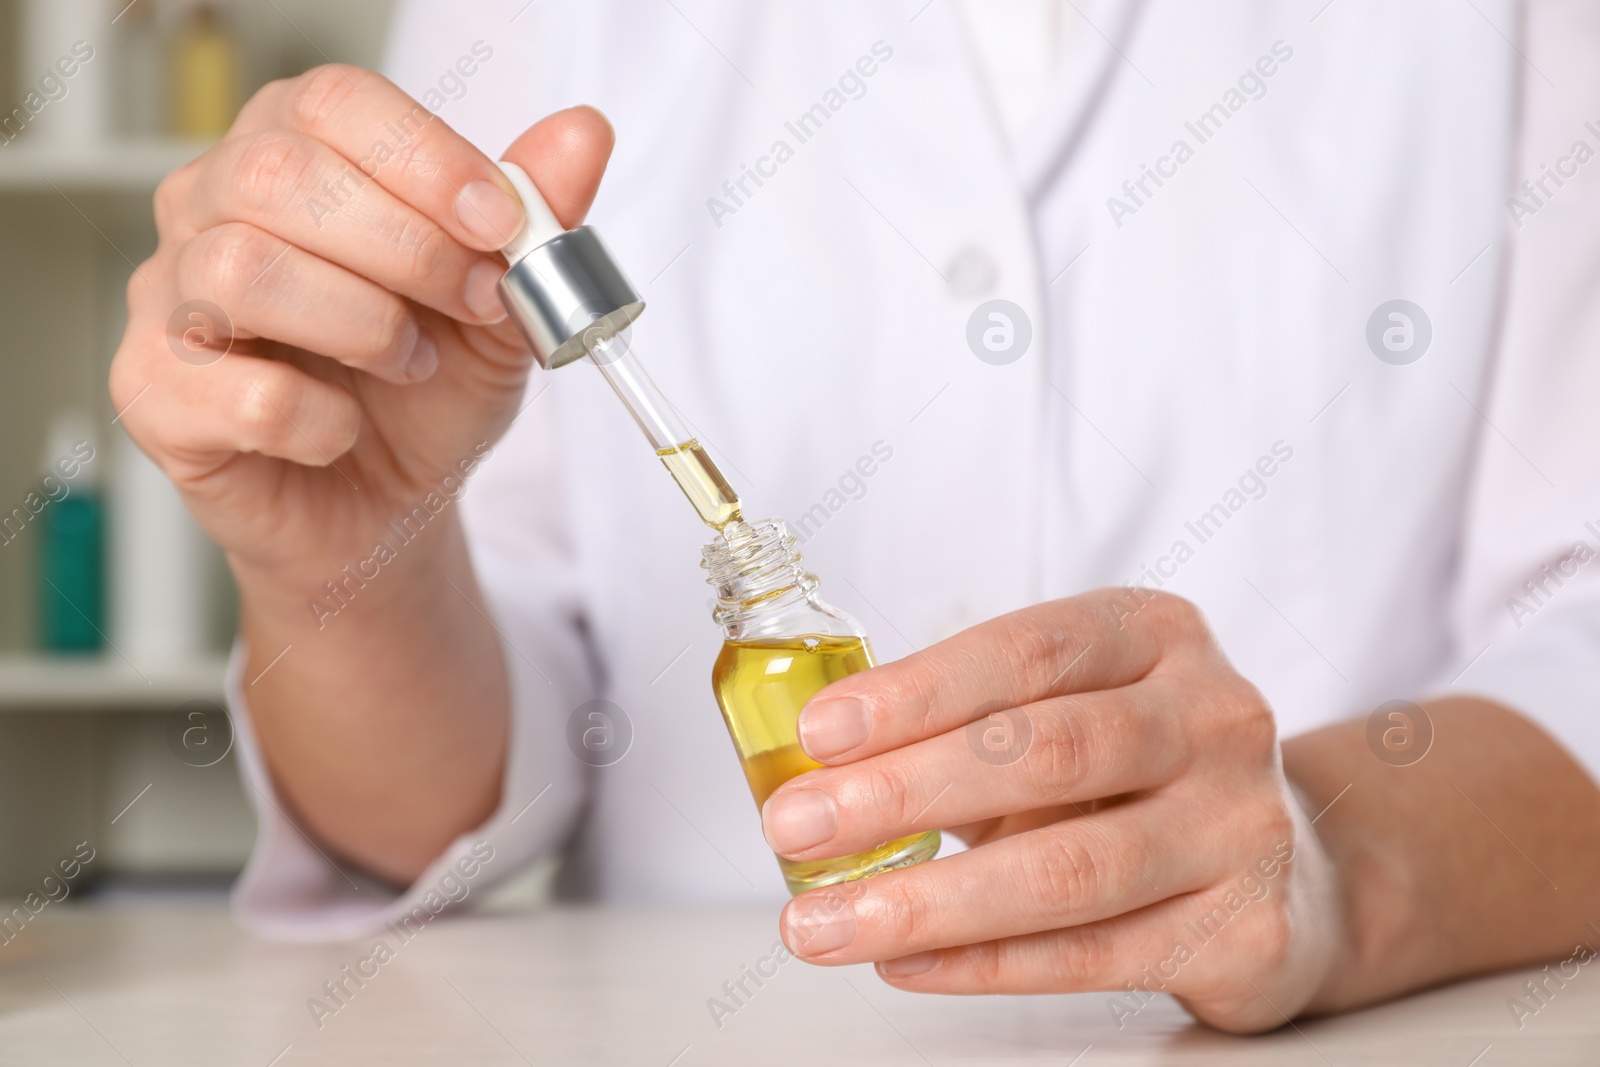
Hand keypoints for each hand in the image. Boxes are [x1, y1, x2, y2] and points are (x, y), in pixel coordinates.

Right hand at [111, 65, 612, 600]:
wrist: (389, 508)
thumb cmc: (425, 392)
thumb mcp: (502, 303)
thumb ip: (535, 218)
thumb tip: (584, 134)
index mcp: (289, 155)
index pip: (331, 103)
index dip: (424, 155)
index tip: (502, 222)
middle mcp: (207, 210)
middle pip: (277, 175)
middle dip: (406, 245)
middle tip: (474, 304)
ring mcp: (168, 301)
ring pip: (242, 272)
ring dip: (362, 326)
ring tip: (409, 364)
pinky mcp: (153, 396)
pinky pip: (235, 391)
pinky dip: (318, 421)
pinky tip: (343, 431)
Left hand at [763, 589, 1346, 1032]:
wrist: (1297, 872)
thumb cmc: (1138, 777)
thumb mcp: (1070, 712)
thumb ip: (970, 726)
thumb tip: (819, 772)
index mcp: (1157, 635)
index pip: (1025, 652)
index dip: (915, 692)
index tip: (818, 732)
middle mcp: (1215, 716)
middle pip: (1045, 751)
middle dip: (901, 792)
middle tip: (794, 826)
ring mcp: (1243, 824)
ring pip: (1068, 867)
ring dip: (926, 901)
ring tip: (820, 924)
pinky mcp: (1248, 930)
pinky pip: (1093, 955)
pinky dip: (984, 963)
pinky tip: (904, 962)